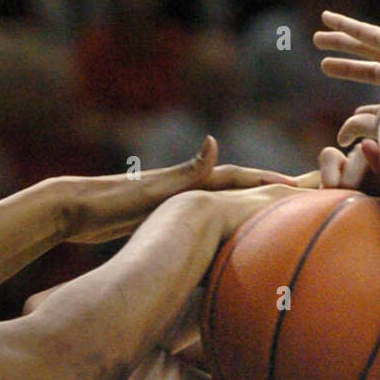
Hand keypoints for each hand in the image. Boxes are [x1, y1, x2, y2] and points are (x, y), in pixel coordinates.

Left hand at [61, 138, 297, 244]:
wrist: (76, 208)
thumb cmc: (111, 201)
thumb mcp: (153, 188)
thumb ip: (186, 171)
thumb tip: (214, 142)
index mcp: (191, 181)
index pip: (242, 179)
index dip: (272, 183)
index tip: (303, 187)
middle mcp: (189, 187)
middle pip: (240, 188)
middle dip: (270, 192)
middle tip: (304, 196)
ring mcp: (178, 201)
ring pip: (226, 205)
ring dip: (250, 209)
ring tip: (276, 217)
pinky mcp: (165, 217)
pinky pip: (207, 222)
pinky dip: (224, 226)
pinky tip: (229, 236)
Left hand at [312, 12, 379, 195]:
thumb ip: (364, 142)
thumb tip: (341, 140)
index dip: (365, 116)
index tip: (351, 120)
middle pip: (375, 74)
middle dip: (349, 69)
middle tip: (324, 67)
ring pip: (371, 50)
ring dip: (344, 44)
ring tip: (317, 40)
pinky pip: (372, 35)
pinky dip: (348, 26)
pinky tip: (327, 19)